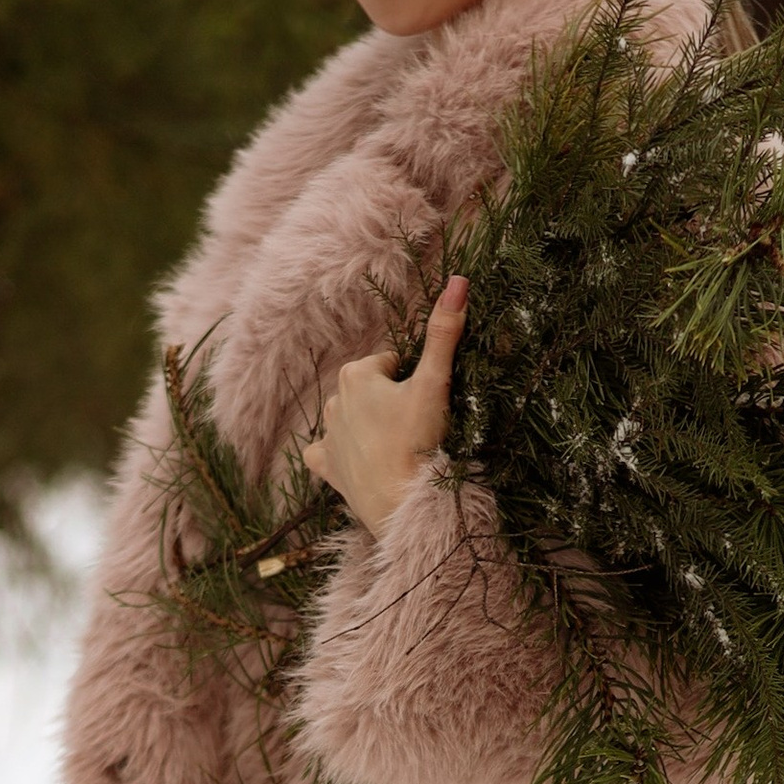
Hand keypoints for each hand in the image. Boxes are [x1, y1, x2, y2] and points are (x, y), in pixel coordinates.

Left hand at [301, 276, 467, 533]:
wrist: (402, 502)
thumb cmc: (419, 441)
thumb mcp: (435, 383)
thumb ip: (444, 333)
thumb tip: (459, 281)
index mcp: (356, 374)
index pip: (393, 364)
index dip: (414, 382)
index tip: (425, 405)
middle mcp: (333, 400)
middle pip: (373, 390)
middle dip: (392, 403)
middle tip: (415, 429)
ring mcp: (326, 434)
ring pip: (352, 418)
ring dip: (371, 426)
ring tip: (396, 448)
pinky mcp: (324, 466)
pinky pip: (325, 451)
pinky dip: (340, 453)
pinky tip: (359, 462)